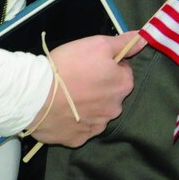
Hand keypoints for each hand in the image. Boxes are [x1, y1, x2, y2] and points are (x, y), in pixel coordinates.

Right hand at [26, 32, 136, 146]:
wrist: (34, 95)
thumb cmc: (69, 66)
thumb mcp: (98, 44)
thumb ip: (123, 43)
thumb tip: (143, 39)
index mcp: (123, 85)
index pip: (123, 72)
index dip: (108, 66)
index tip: (91, 64)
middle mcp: (114, 109)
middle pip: (111, 94)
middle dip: (100, 87)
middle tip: (77, 79)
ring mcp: (96, 127)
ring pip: (97, 113)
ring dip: (88, 106)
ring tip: (67, 97)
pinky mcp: (77, 140)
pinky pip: (80, 129)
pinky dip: (74, 122)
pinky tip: (63, 112)